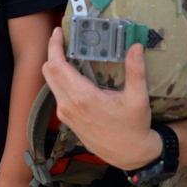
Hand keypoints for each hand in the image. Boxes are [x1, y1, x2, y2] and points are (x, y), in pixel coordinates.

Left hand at [42, 27, 161, 169]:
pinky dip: (60, 79)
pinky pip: (57, 94)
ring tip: (69, 53)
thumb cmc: (133, 126)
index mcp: (83, 97)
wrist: (129, 154)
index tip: (58, 32)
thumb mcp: (138, 98)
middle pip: (48, 72)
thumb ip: (136, 71)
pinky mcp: (68, 120)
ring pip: (51, 83)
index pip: (58, 66)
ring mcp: (66, 114)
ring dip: (56, 66)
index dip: (54, 46)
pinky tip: (74, 74)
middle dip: (52, 52)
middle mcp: (68, 105)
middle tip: (62, 38)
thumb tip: (135, 46)